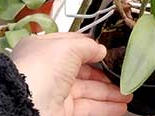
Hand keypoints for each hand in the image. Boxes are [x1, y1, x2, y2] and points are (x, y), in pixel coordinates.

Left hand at [11, 32, 131, 115]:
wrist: (27, 104)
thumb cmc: (42, 68)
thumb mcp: (69, 46)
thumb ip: (88, 46)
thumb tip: (100, 49)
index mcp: (45, 48)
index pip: (72, 45)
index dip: (91, 48)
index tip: (108, 52)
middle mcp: (49, 70)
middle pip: (83, 70)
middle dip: (105, 74)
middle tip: (122, 76)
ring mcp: (55, 92)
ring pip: (88, 90)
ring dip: (109, 93)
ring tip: (127, 94)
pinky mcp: (61, 112)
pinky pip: (88, 108)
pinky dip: (105, 107)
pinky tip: (119, 106)